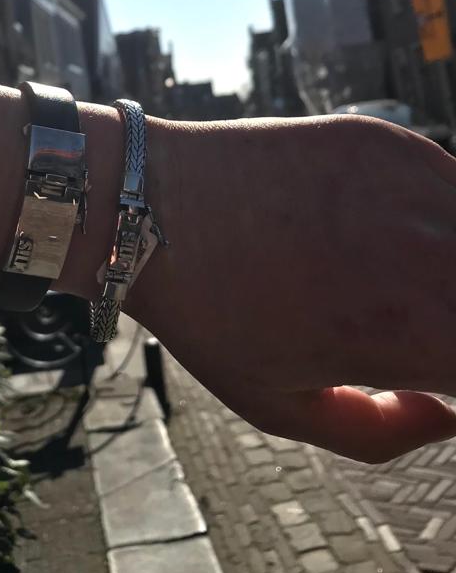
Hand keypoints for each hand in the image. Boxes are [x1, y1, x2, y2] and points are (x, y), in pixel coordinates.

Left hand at [124, 114, 455, 462]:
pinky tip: (391, 229)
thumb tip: (447, 415)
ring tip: (387, 281)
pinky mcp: (385, 141)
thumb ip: (381, 432)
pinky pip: (447, 181)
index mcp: (414, 334)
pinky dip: (437, 214)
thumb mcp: (279, 406)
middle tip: (409, 325)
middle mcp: (430, 254)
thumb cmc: (205, 314)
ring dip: (450, 264)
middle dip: (451, 320)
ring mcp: (411, 185)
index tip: (427, 372)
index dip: (454, 373)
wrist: (147, 205)